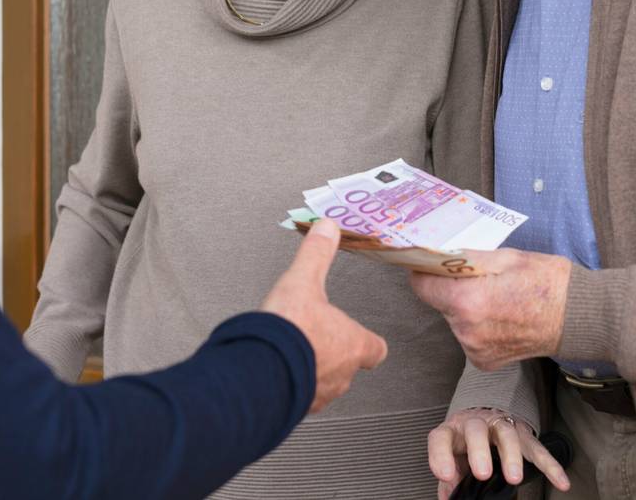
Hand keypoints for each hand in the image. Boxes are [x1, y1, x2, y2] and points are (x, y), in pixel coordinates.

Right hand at [262, 218, 387, 411]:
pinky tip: (278, 369)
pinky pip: (299, 397)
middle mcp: (341, 374)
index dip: (369, 341)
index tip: (364, 336)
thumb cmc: (289, 330)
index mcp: (352, 344)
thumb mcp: (303, 280)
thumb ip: (317, 254)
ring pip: (324, 384)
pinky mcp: (294, 407)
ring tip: (297, 352)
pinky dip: (292, 384)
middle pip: (349, 366)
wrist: (258, 371)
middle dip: (335, 352)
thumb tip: (327, 229)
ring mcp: (318, 394)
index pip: (376, 349)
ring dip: (313, 369)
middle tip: (319, 338)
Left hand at [409, 248, 570, 368]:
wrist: (579, 316)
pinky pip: (468, 335)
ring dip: (465, 306)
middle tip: (475, 275)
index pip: (422, 285)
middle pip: (439, 302)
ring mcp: (475, 351)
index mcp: (468, 302)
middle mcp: (467, 332)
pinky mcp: (485, 362)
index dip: (424, 270)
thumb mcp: (504, 257)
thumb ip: (466, 258)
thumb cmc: (546, 281)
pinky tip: (500, 314)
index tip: (430, 262)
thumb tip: (439, 254)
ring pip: (454, 319)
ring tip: (495, 295)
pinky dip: (477, 323)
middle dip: (451, 287)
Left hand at [428, 408, 569, 498]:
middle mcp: (475, 423)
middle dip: (479, 450)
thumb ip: (449, 476)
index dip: (441, 455)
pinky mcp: (523, 434)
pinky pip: (537, 448)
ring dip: (511, 454)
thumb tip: (449, 496)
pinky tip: (561, 482)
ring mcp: (499, 425)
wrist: (485, 416)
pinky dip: (550, 465)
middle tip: (482, 474)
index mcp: (452, 431)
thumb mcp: (452, 457)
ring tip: (514, 478)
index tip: (447, 476)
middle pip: (476, 429)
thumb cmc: (465, 443)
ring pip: (506, 433)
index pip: (441, 438)